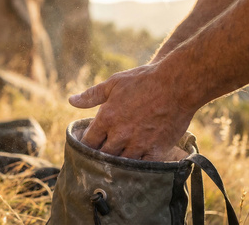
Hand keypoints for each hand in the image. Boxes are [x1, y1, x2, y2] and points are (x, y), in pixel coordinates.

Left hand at [69, 64, 195, 160]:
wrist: (177, 84)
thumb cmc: (143, 81)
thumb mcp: (114, 83)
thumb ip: (91, 95)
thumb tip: (71, 100)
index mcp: (106, 118)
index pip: (88, 142)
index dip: (85, 146)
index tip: (87, 146)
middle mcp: (120, 134)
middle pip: (102, 156)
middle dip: (99, 157)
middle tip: (100, 158)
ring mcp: (138, 144)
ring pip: (121, 163)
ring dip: (117, 164)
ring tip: (115, 164)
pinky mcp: (156, 150)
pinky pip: (142, 166)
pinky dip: (137, 168)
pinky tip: (135, 166)